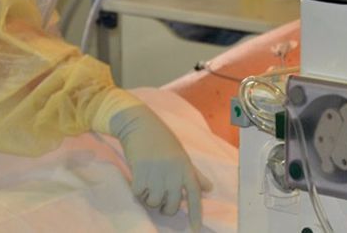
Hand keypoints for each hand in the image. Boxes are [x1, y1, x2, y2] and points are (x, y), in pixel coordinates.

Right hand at [109, 105, 211, 231]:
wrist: (139, 124)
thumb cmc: (162, 140)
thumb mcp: (181, 156)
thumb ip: (195, 174)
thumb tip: (209, 188)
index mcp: (186, 168)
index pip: (194, 195)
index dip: (196, 214)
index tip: (195, 230)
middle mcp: (173, 173)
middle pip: (171, 205)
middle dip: (164, 208)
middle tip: (159, 200)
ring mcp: (156, 174)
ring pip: (154, 202)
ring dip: (149, 199)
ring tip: (148, 186)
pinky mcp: (140, 173)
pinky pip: (139, 194)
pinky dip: (137, 191)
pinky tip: (138, 181)